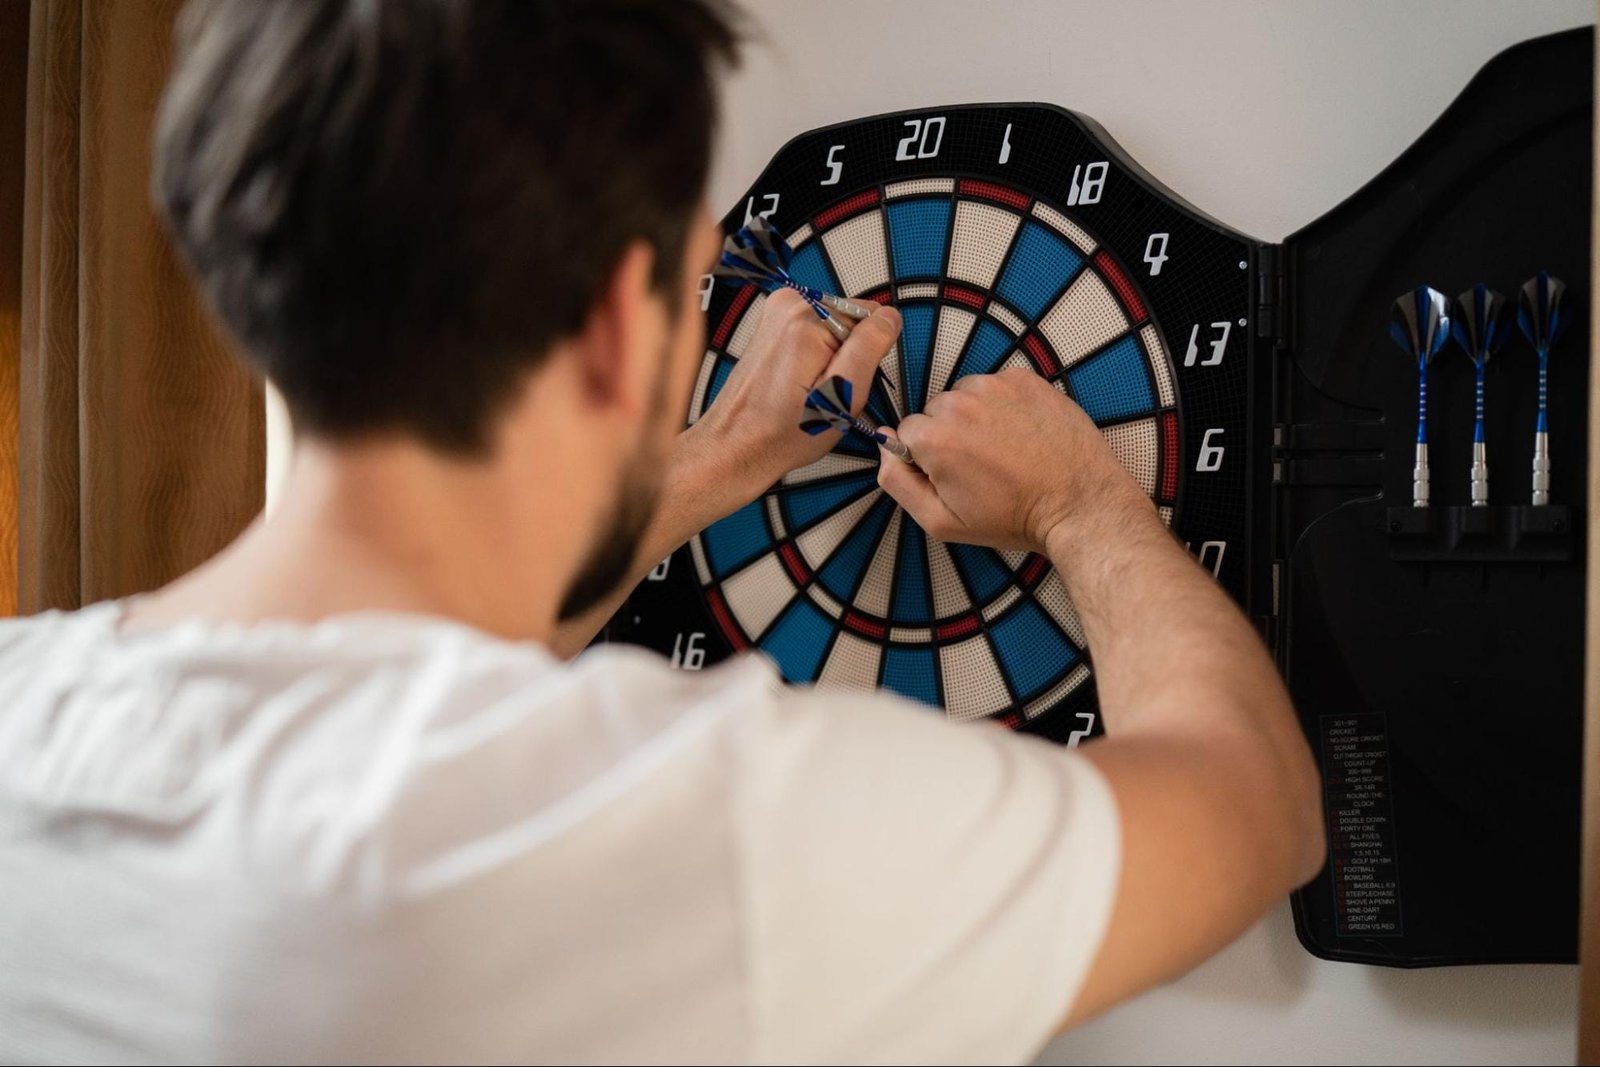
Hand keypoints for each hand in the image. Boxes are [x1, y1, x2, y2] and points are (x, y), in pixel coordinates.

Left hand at [692, 288, 900, 494]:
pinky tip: (797, 383)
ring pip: (832, 331)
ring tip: (808, 390)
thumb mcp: (842, 397)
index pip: (869, 317)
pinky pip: (812, 336)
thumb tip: (889, 318)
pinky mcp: (772, 326)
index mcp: (807, 321)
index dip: (866, 355)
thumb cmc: (784, 432)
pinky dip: (812, 359)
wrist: (738, 444)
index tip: (845, 380)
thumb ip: (869, 349)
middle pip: (849, 322)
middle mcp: (789, 307)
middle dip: (846, 357)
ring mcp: (777, 315)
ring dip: (828, 361)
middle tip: (827, 392)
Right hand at [877, 367, 1153, 552]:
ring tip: (1006, 450)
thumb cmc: (1015, 517)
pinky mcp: (1026, 380)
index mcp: (936, 438)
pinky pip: (998, 386)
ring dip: (978, 418)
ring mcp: (996, 386)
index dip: (927, 458)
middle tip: (983, 466)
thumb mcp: (942, 522)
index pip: (906, 433)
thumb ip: (897, 483)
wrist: (1079, 504)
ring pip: (966, 396)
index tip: (953, 474)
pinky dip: (1005, 406)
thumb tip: (883, 449)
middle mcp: (962, 403)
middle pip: (936, 412)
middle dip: (951, 435)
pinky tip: (1022, 434)